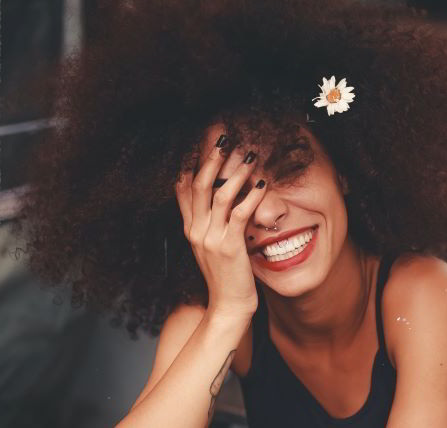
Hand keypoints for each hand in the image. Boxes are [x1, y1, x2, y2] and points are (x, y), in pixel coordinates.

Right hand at [174, 137, 267, 319]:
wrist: (227, 307)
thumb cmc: (225, 277)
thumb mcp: (210, 247)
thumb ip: (210, 223)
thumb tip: (218, 198)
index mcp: (190, 229)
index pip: (183, 189)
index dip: (190, 163)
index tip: (200, 143)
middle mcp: (196, 231)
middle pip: (199, 185)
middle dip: (211, 159)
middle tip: (224, 139)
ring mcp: (211, 239)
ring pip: (219, 195)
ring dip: (236, 173)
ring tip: (249, 156)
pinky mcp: (229, 247)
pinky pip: (240, 214)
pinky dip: (252, 196)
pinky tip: (263, 185)